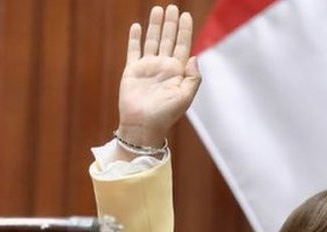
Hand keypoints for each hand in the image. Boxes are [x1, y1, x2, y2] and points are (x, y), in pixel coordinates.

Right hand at [117, 5, 200, 146]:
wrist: (143, 125)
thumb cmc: (166, 114)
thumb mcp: (185, 97)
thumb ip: (193, 77)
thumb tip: (194, 56)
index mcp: (177, 72)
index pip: (183, 45)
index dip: (185, 30)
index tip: (186, 15)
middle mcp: (163, 66)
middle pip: (168, 39)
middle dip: (171, 23)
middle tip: (173, 6)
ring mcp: (148, 67)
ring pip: (152, 40)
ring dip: (155, 26)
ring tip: (158, 9)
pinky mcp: (132, 70)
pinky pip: (134, 50)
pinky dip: (134, 38)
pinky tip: (137, 26)